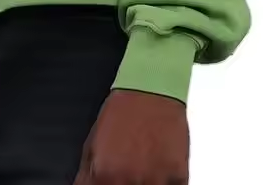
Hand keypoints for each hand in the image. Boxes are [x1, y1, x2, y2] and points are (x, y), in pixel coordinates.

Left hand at [74, 89, 188, 183]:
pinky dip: (165, 182)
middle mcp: (129, 181)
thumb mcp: (93, 143)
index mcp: (104, 174)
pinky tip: (158, 166)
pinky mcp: (179, 178)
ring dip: (145, 182)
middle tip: (126, 169)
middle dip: (122, 183)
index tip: (107, 180)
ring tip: (142, 165)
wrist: (151, 89)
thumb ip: (87, 175)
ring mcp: (156, 181)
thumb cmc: (122, 112)